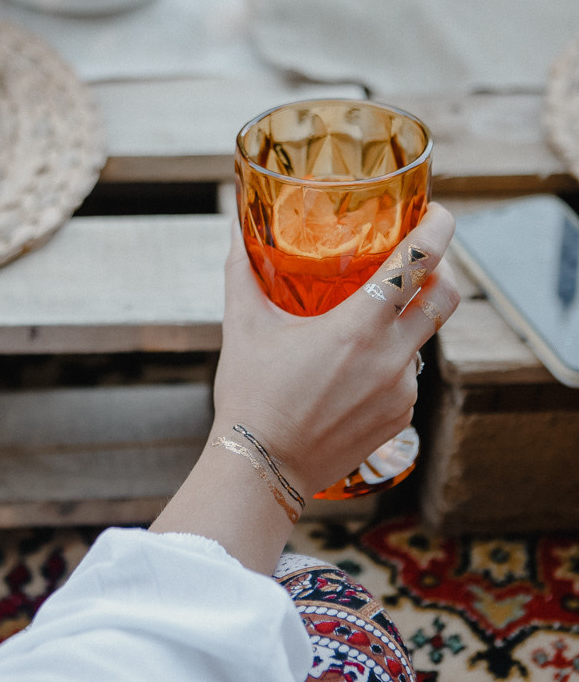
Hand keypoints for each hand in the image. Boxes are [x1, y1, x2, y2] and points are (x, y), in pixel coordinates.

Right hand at [212, 202, 459, 499]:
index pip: (419, 263)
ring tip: (365, 325)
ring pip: (420, 339)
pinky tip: (353, 371)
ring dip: (404, 322)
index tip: (437, 213)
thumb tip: (235, 223)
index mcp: (359, 326)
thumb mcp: (243, 325)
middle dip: (442, 271)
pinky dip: (389, 363)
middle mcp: (392, 356)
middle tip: (422, 260)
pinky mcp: (401, 417)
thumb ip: (243, 268)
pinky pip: (407, 377)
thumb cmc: (251, 394)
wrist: (263, 468)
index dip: (438, 230)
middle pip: (445, 298)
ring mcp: (402, 391)